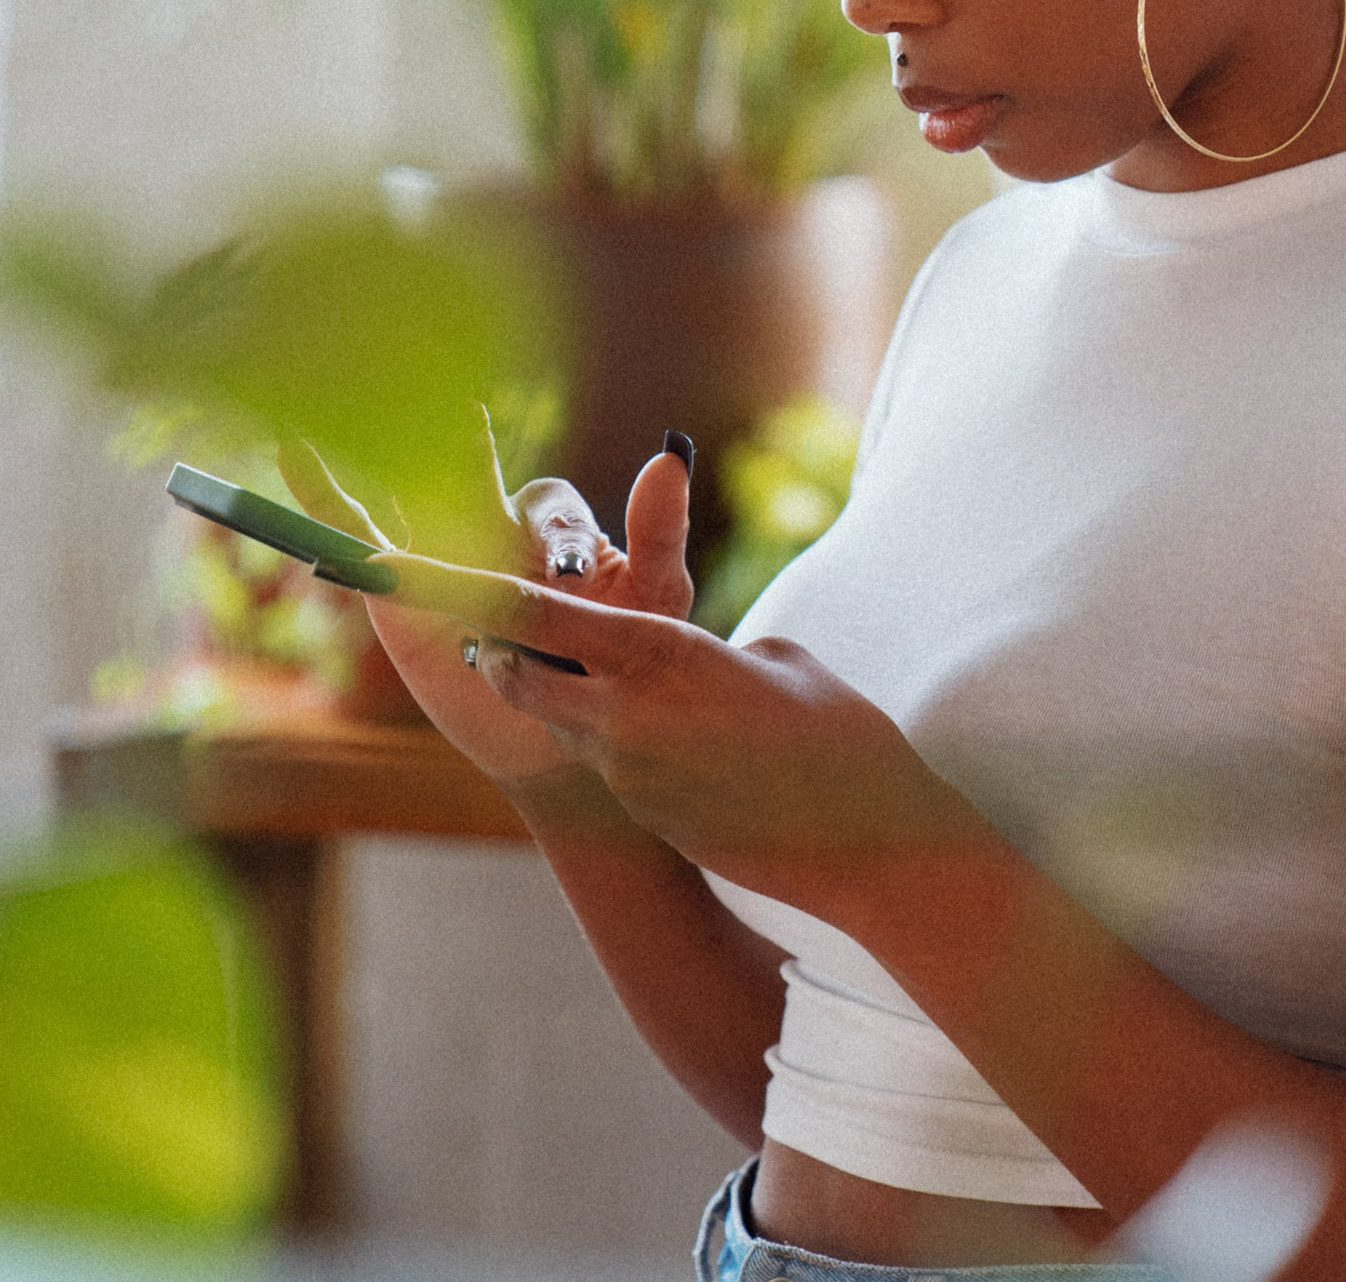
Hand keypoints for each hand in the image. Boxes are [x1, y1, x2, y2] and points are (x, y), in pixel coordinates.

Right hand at [277, 414, 693, 791]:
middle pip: (479, 478)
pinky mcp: (398, 586)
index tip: (572, 577)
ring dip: (386, 451)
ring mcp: (444, 551)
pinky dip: (322, 495)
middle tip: (467, 420)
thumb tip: (670, 451)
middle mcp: (497, 527)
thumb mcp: (655, 597)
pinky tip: (294, 450)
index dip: (562, 538)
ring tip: (356, 400)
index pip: (554, 511)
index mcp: (557, 527)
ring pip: (414, 493)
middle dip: (469, 453)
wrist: (566, 738)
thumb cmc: (620, 660)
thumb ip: (660, 530)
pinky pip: (356, 533)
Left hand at [365, 552, 982, 912]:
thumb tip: (687, 657)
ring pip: (563, 722)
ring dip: (569, 695)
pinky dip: (622, 740)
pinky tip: (691, 741)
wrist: (869, 849)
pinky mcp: (648, 818)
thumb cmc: (842, 736)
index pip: (538, 614)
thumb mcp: (782, 658)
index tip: (411, 563)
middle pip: (517, 675)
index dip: (469, 586)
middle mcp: (625, 720)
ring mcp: (631, 777)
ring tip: (621, 674)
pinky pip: (612, 763)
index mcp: (660, 658)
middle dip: (501, 648)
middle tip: (496, 622)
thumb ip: (711, 647)